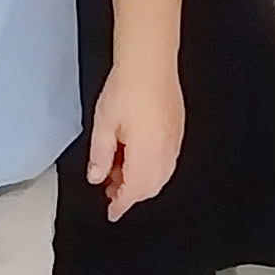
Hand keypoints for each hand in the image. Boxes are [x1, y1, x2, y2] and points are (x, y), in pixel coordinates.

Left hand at [86, 66, 183, 220]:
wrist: (150, 62)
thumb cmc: (126, 88)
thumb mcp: (104, 124)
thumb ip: (100, 155)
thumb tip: (97, 177)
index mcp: (146, 156)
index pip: (134, 192)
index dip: (121, 205)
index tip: (111, 213)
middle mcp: (165, 153)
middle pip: (150, 187)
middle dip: (130, 194)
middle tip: (110, 189)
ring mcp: (175, 142)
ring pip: (160, 176)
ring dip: (141, 181)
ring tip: (118, 169)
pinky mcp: (177, 130)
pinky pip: (167, 161)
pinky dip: (151, 168)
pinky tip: (136, 155)